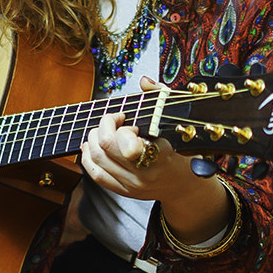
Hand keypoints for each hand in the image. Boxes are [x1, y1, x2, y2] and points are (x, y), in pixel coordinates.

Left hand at [77, 77, 232, 244]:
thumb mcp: (177, 118)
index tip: (125, 118)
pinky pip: (96, 174)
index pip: (128, 143)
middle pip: (106, 145)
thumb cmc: (182, 147)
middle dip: (104, 125)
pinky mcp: (124, 191)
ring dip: (94, 137)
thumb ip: (160, 95)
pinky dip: (87, 157)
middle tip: (115, 121)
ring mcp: (133, 184)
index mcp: (161, 154)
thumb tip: (144, 81)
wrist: (184, 184)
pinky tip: (91, 145)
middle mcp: (145, 172)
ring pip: (96, 158)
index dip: (117, 125)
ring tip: (105, 131)